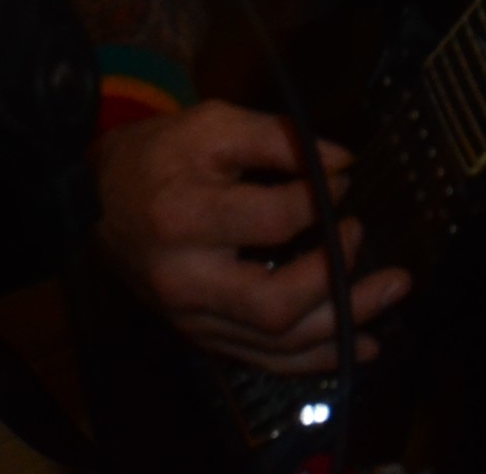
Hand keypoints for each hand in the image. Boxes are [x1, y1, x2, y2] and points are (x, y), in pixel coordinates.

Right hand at [91, 100, 410, 373]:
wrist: (94, 202)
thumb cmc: (159, 156)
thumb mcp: (210, 125)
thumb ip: (276, 138)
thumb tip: (343, 161)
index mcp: (184, 218)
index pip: (271, 220)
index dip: (320, 200)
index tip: (345, 180)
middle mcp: (186, 279)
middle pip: (275, 303)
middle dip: (338, 281)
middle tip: (365, 238)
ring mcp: (192, 318)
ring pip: (277, 342)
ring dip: (343, 325)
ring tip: (391, 297)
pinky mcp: (201, 336)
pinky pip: (265, 359)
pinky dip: (316, 358)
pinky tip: (359, 345)